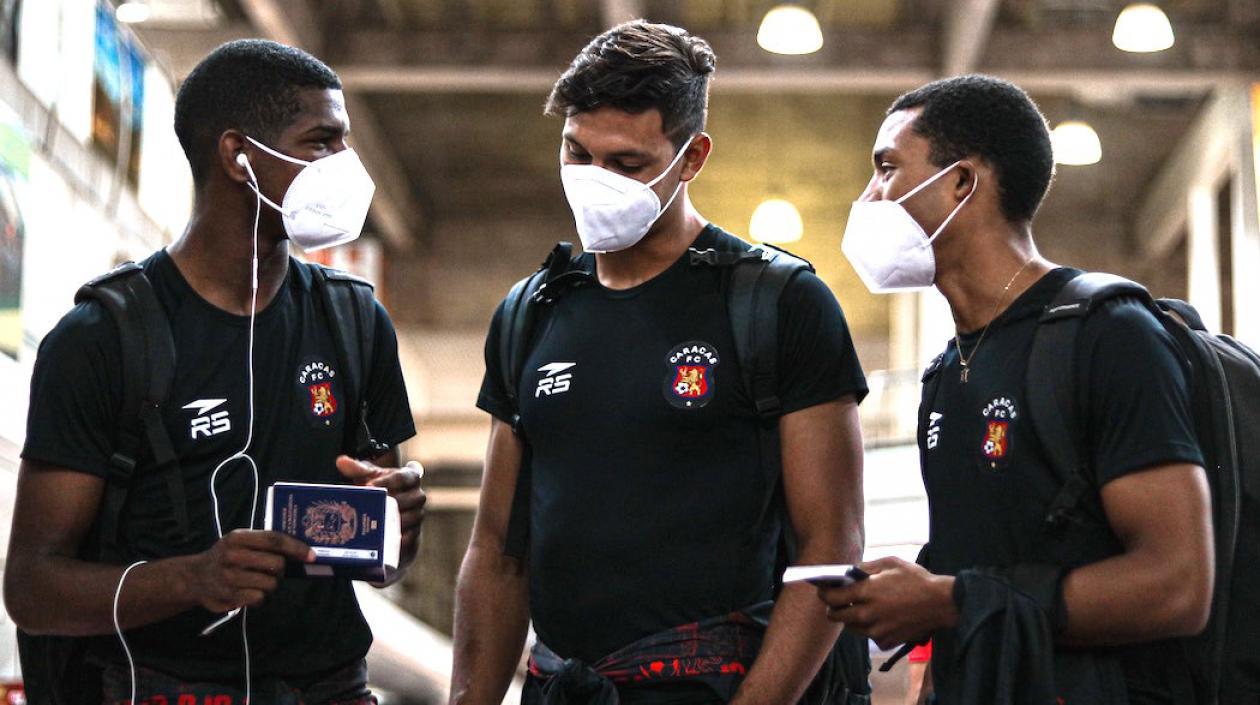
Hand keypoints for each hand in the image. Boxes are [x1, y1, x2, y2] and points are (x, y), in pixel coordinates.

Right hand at [189, 529, 313, 612]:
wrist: (194, 577)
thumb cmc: (227, 557)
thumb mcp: (240, 541)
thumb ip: (264, 542)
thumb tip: (301, 550)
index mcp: (238, 537)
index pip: (275, 540)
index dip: (296, 548)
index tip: (312, 556)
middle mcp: (232, 555)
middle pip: (277, 564)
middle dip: (281, 570)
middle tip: (273, 571)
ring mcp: (229, 576)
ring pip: (271, 583)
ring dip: (270, 585)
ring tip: (258, 581)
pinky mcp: (229, 596)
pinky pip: (260, 598)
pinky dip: (259, 597)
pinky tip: (249, 592)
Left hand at [337, 456, 426, 580]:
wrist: (387, 515)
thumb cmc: (379, 491)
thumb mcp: (369, 478)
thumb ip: (357, 469)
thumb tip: (341, 461)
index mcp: (410, 477)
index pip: (403, 476)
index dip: (387, 481)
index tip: (368, 486)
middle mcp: (418, 496)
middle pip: (411, 498)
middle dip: (391, 502)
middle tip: (372, 506)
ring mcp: (418, 515)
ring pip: (412, 517)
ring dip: (395, 520)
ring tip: (377, 521)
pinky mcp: (415, 534)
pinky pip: (411, 536)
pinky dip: (399, 538)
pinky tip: (385, 538)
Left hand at [817, 557, 956, 649]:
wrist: (941, 603)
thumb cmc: (916, 579)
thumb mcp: (890, 563)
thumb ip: (865, 567)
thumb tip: (847, 571)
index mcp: (866, 592)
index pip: (832, 597)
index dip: (824, 593)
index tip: (822, 590)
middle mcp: (868, 614)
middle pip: (836, 616)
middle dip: (832, 608)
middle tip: (837, 602)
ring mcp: (876, 630)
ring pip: (851, 628)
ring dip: (850, 619)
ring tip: (859, 608)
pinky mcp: (886, 642)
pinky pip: (869, 636)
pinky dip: (869, 629)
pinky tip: (878, 618)